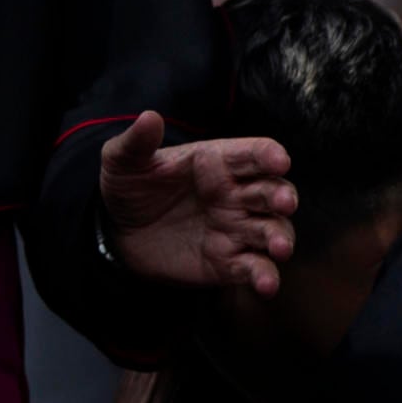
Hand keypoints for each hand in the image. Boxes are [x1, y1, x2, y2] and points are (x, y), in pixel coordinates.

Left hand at [97, 111, 296, 292]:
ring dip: (281, 238)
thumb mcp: (123, 161)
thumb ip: (137, 142)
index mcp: (217, 162)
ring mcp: (235, 228)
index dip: (269, 155)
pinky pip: (254, 268)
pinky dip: (265, 276)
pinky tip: (266, 285)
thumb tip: (148, 117)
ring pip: (272, 230)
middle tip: (284, 203)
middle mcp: (235, 194)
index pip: (253, 153)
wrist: (117, 234)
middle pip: (272, 191)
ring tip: (279, 248)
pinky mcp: (228, 262)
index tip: (278, 161)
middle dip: (282, 196)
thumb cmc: (129, 189)